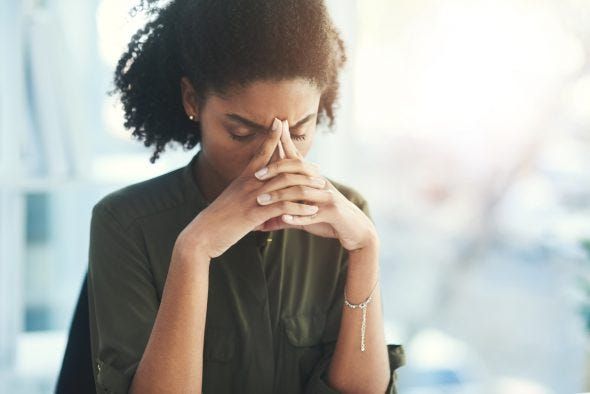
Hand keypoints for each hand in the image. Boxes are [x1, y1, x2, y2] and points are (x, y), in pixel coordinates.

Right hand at [177, 118, 324, 258]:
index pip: (260, 152)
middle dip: (302, 166)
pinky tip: (312, 211)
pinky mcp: (255, 214)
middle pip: (281, 167)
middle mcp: (250, 183)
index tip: (280, 122)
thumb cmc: (217, 219)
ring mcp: (253, 197)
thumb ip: (244, 193)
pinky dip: (300, 208)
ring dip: (307, 186)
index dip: (270, 136)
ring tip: (322, 188)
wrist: (202, 234)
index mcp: (244, 178)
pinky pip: (284, 207)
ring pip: (286, 185)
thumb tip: (254, 193)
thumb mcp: (231, 200)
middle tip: (318, 169)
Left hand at [253, 120, 377, 251]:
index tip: (274, 128)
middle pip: (298, 170)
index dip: (286, 143)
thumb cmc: (328, 219)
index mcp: (314, 180)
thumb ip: (284, 214)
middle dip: (276, 169)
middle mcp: (321, 184)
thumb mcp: (305, 214)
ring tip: (262, 201)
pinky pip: (313, 214)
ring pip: (301, 192)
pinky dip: (297, 217)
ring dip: (280, 196)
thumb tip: (262, 222)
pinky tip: (284, 219)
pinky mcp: (333, 213)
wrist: (356, 230)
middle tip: (257, 175)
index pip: (297, 159)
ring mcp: (327, 197)